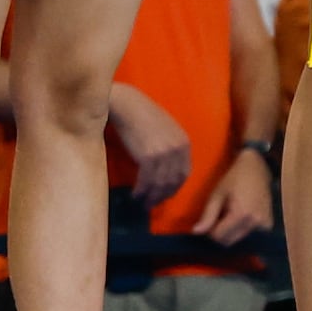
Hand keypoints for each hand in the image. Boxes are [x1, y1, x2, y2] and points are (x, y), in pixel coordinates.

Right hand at [103, 82, 191, 206]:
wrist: (127, 106)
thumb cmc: (142, 116)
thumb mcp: (165, 131)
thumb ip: (169, 148)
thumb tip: (164, 169)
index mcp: (184, 143)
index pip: (184, 172)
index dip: (175, 187)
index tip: (165, 195)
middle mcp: (178, 149)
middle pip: (174, 181)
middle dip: (164, 195)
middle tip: (153, 204)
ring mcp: (164, 153)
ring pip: (160, 183)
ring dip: (151, 196)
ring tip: (143, 202)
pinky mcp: (148, 156)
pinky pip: (147, 180)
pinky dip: (141, 190)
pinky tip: (135, 194)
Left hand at [193, 139, 275, 244]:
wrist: (257, 169)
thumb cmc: (234, 179)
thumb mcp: (217, 194)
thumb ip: (208, 215)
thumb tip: (196, 232)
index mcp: (242, 214)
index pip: (219, 237)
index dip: (210, 231)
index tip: (211, 219)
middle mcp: (255, 223)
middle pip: (229, 241)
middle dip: (220, 233)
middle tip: (220, 216)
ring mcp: (264, 225)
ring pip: (238, 240)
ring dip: (230, 232)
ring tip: (231, 215)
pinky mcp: (268, 225)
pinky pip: (248, 236)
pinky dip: (241, 230)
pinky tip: (241, 217)